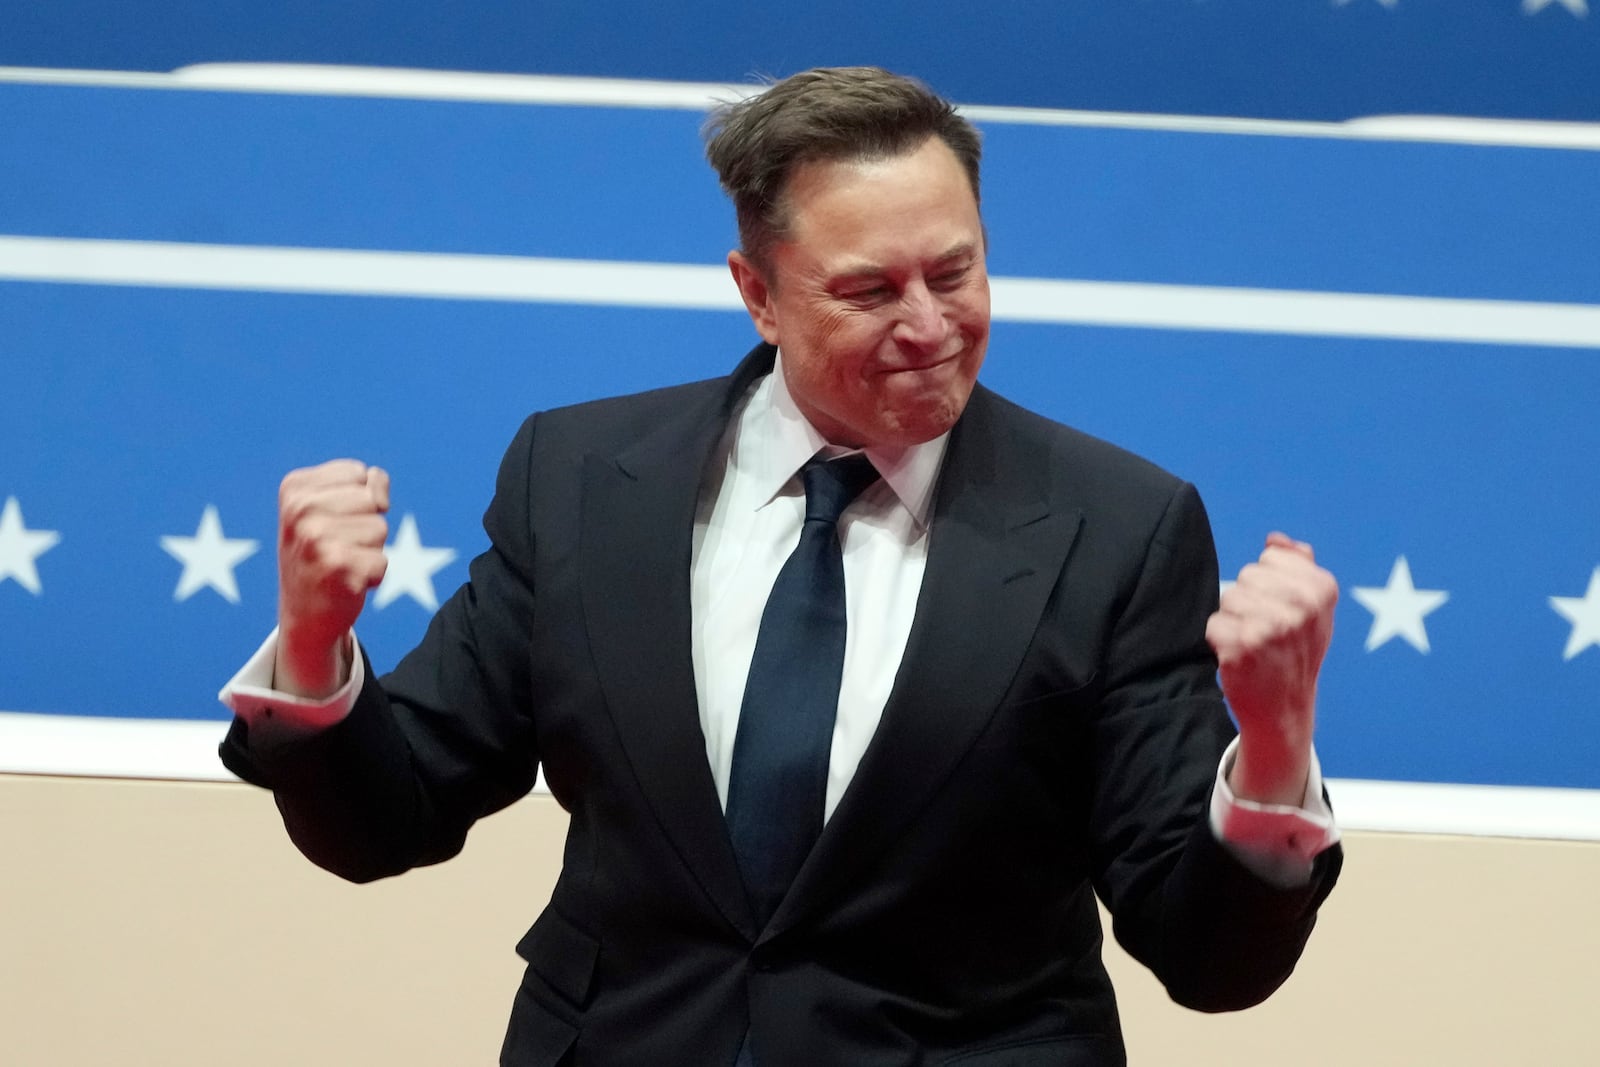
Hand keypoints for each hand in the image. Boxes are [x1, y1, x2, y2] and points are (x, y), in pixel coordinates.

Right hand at [274, 460, 390, 697]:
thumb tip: (380, 490)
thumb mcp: (331, 509)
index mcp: (294, 487)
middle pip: (372, 500)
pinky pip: (382, 561)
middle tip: (338, 547)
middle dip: (366, 525)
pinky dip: (373, 576)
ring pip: (380, 529)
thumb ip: (363, 485)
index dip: (358, 501)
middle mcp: (299, 510)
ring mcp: (315, 538)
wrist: (303, 615)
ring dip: (370, 551)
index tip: (332, 522)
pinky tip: (346, 583)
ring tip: (341, 564)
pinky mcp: (335, 567)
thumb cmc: (323, 555)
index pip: (359, 473)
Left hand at [1205, 532, 1337, 805]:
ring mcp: (1271, 626)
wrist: (1285, 709)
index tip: (1283, 608)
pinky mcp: (1242, 646)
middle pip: (1247, 574)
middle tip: (1267, 630)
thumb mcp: (1314, 609)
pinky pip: (1214, 622)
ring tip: (1254, 643)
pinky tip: (1240, 656)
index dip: (1269, 581)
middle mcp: (1300, 606)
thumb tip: (1276, 539)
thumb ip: (1298, 565)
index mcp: (1322, 590)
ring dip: (1234, 619)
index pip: (1270, 556)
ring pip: (1228, 597)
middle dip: (1250, 599)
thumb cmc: (1297, 651)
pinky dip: (1220, 639)